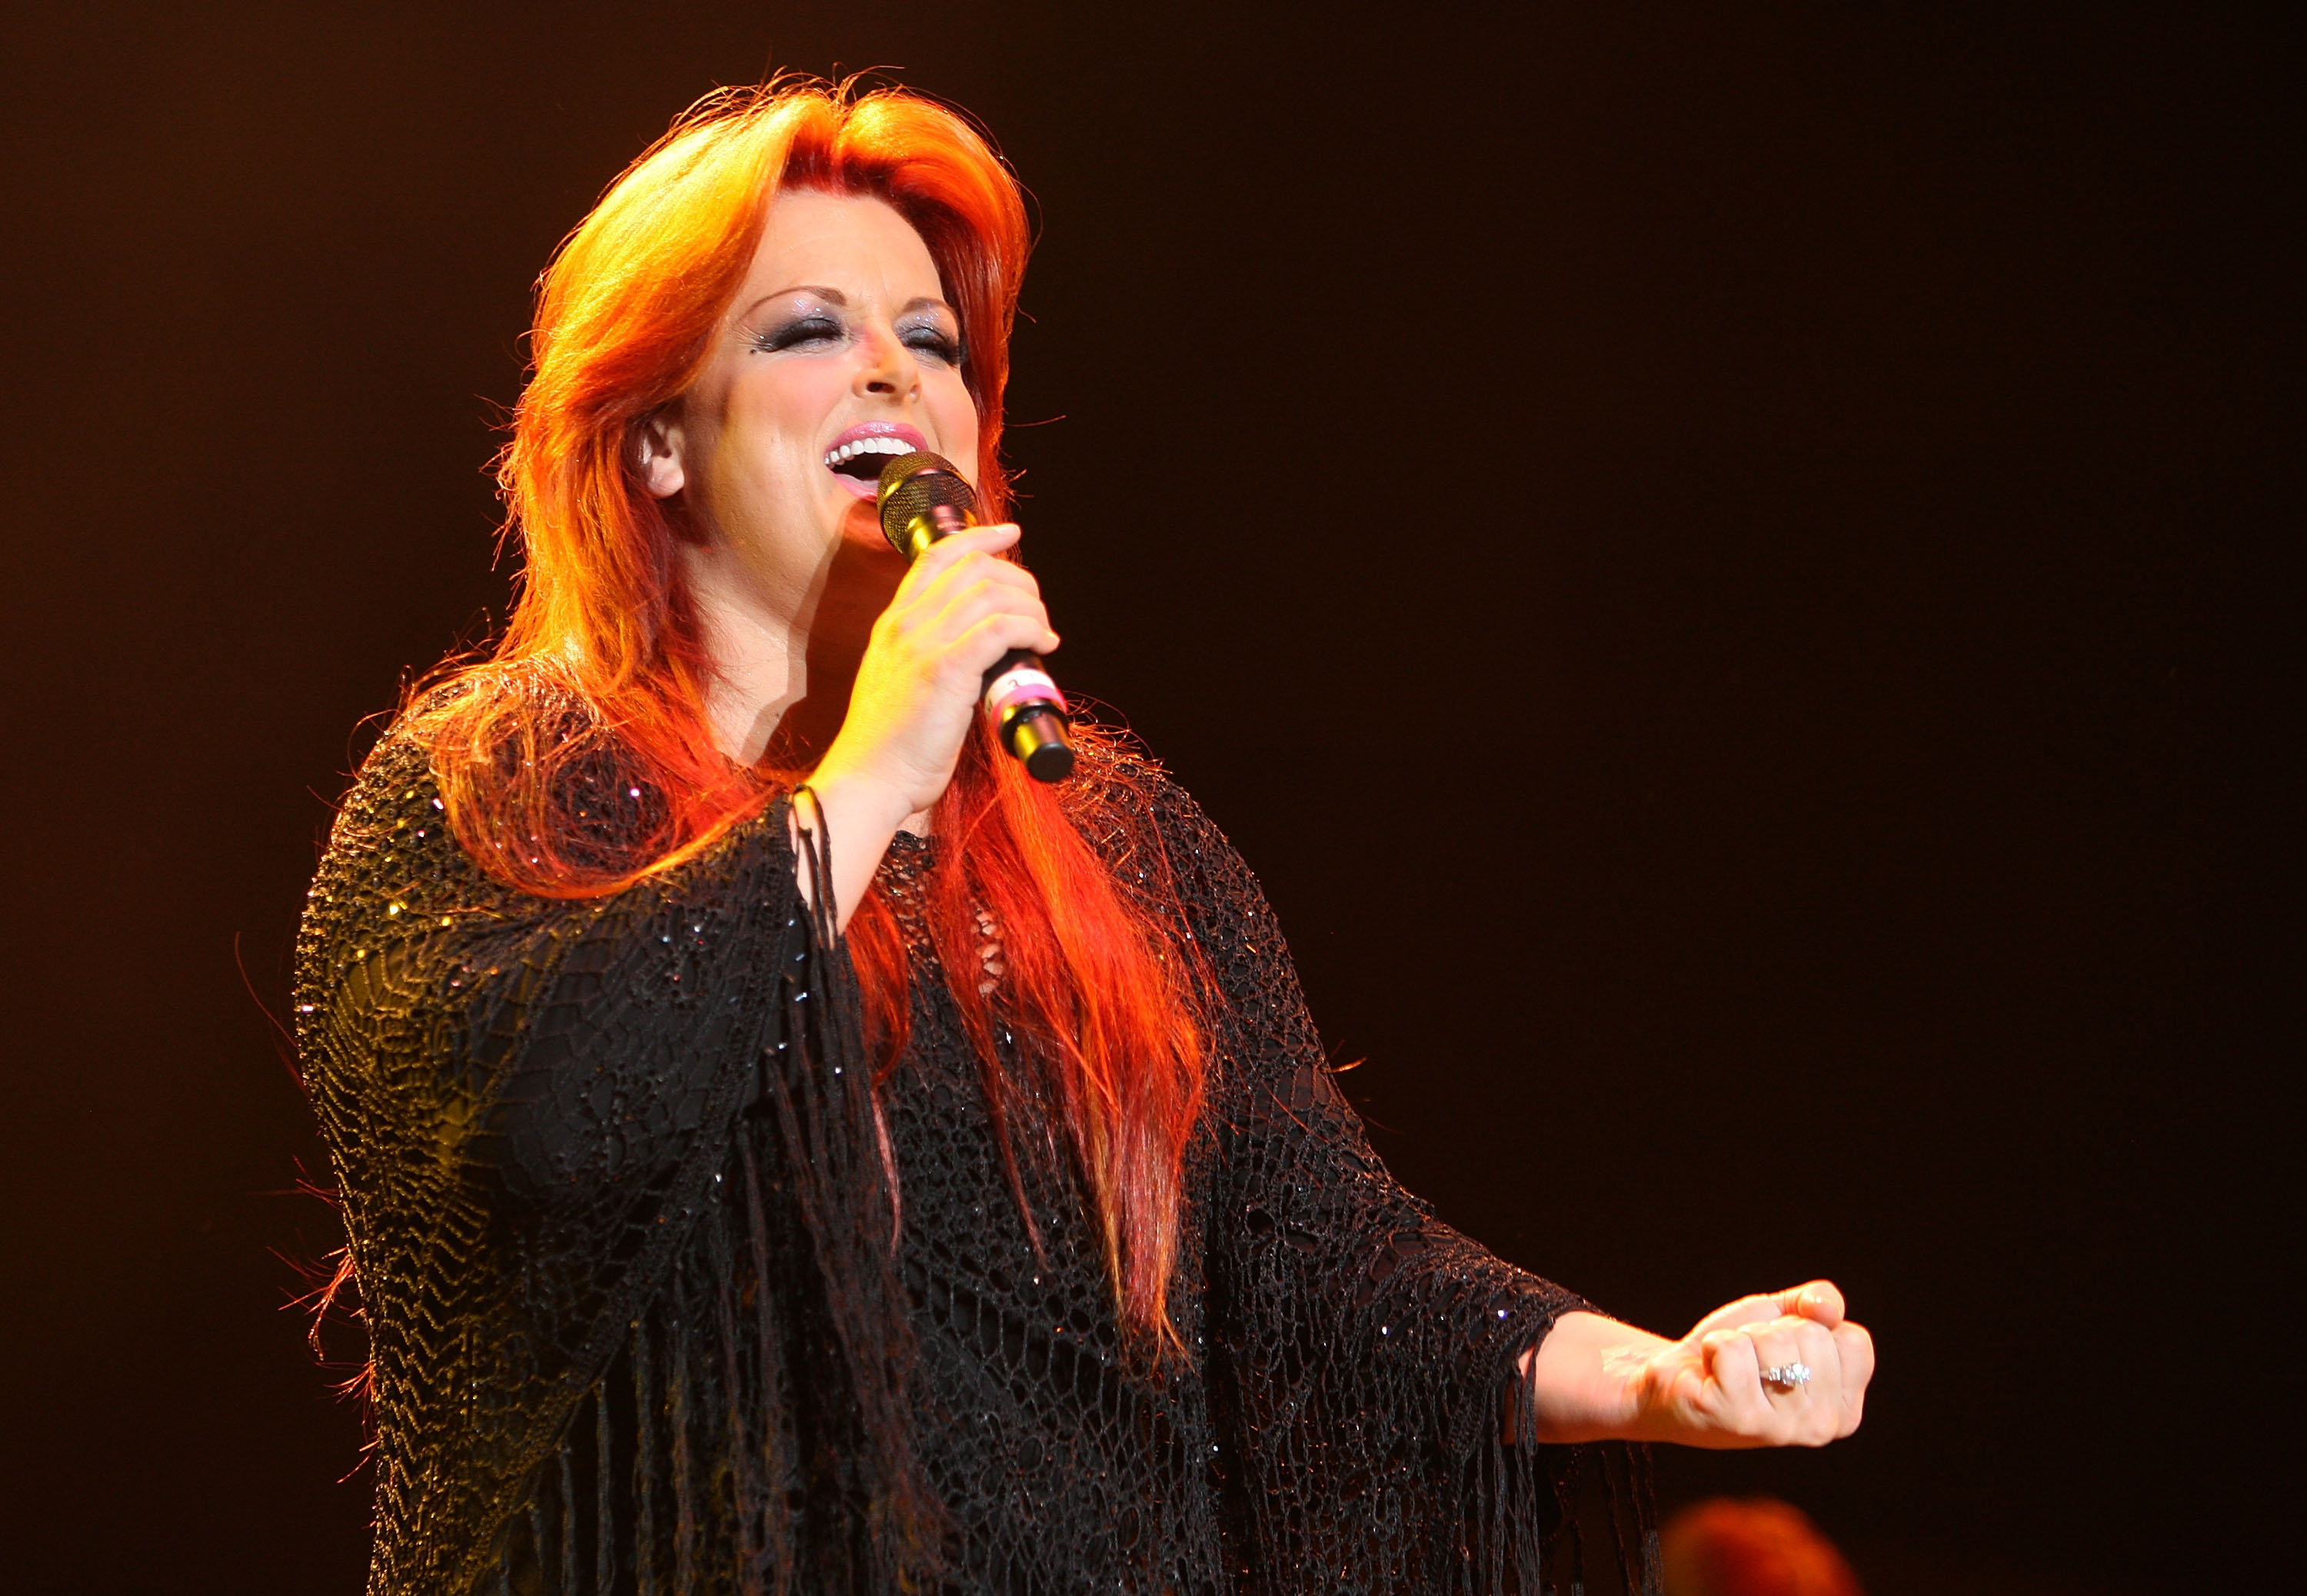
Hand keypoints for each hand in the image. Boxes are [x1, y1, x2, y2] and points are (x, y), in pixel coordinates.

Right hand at [798, 523, 1056, 926]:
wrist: (870, 779)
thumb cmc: (890, 744)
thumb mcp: (898, 681)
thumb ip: (925, 654)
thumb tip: (977, 647)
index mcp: (893, 622)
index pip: (938, 557)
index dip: (980, 538)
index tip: (1010, 535)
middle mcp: (905, 623)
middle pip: (973, 567)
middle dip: (1018, 578)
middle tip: (1038, 609)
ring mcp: (922, 643)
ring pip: (991, 592)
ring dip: (1030, 605)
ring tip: (1044, 630)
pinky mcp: (944, 669)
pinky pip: (1000, 628)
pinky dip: (1030, 628)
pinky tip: (1043, 643)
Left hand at [1614, 1281, 1873, 1448]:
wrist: (1676, 1377)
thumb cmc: (1737, 1352)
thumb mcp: (1786, 1317)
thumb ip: (1820, 1302)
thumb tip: (1827, 1308)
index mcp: (1845, 1411)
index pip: (1855, 1341)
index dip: (1811, 1327)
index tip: (1784, 1349)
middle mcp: (1820, 1428)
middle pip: (1813, 1337)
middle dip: (1772, 1332)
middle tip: (1751, 1358)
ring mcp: (1778, 1428)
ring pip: (1774, 1342)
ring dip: (1742, 1339)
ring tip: (1729, 1367)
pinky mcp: (1734, 1418)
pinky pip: (1732, 1350)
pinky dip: (1714, 1346)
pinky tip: (1708, 1373)